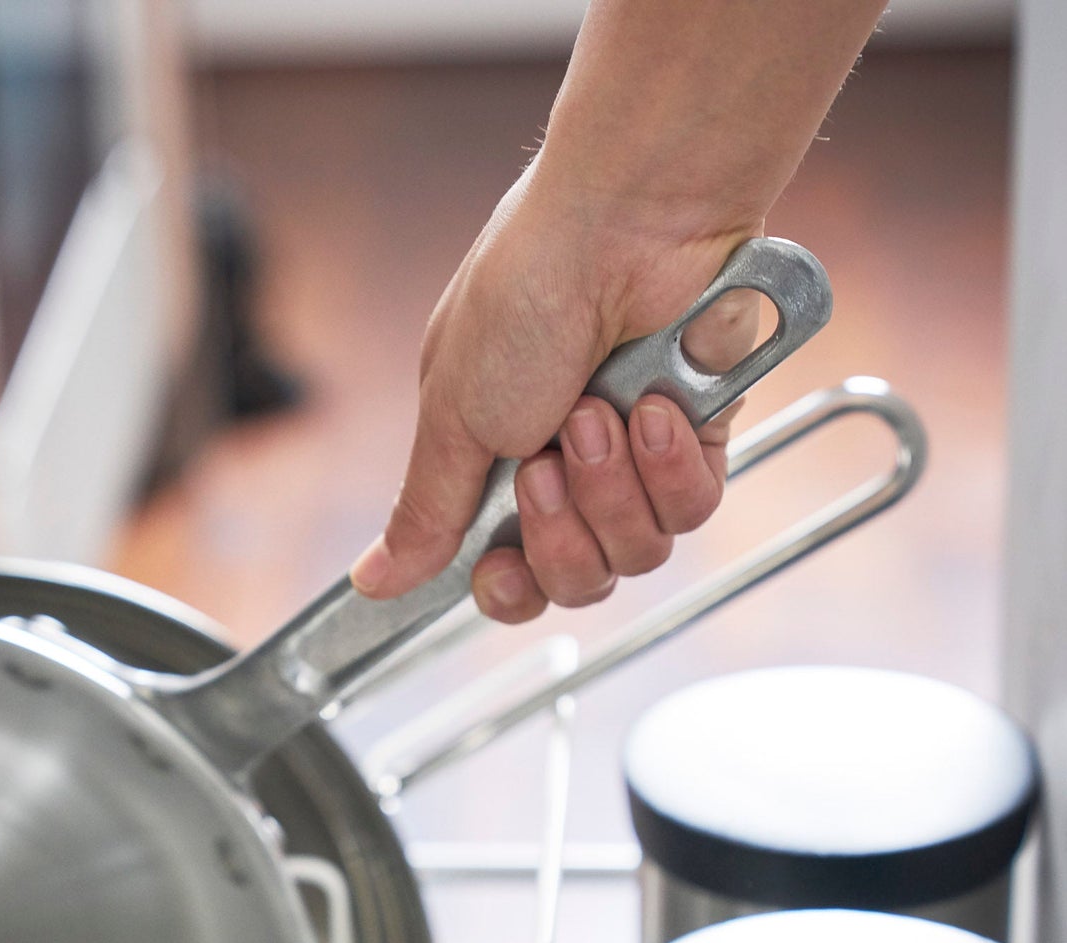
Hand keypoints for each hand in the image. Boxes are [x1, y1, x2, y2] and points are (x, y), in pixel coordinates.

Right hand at [350, 161, 761, 622]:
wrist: (629, 223)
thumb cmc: (527, 296)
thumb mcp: (454, 415)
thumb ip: (424, 510)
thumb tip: (372, 579)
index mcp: (495, 466)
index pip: (509, 577)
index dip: (509, 589)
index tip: (500, 571)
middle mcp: (567, 470)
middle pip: (575, 580)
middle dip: (558, 533)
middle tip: (544, 466)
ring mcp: (635, 459)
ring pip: (635, 552)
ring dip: (608, 488)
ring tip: (596, 414)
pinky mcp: (700, 441)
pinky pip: (690, 510)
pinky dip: (667, 466)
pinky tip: (653, 409)